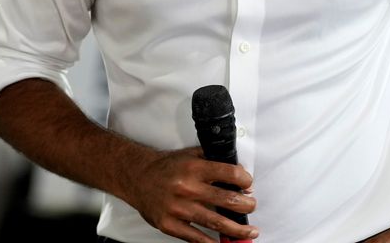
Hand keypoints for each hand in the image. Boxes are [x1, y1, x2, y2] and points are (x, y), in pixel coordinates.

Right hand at [117, 147, 257, 242]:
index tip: (249, 185)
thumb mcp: (189, 155)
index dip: (245, 180)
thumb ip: (212, 159)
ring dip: (238, 229)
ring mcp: (178, 208)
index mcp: (194, 167)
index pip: (230, 173)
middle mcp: (187, 187)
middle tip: (251, 207)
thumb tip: (238, 170)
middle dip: (247, 206)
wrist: (137, 177)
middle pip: (228, 200)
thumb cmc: (166, 167)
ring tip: (250, 232)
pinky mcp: (169, 224)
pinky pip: (196, 238)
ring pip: (216, 222)